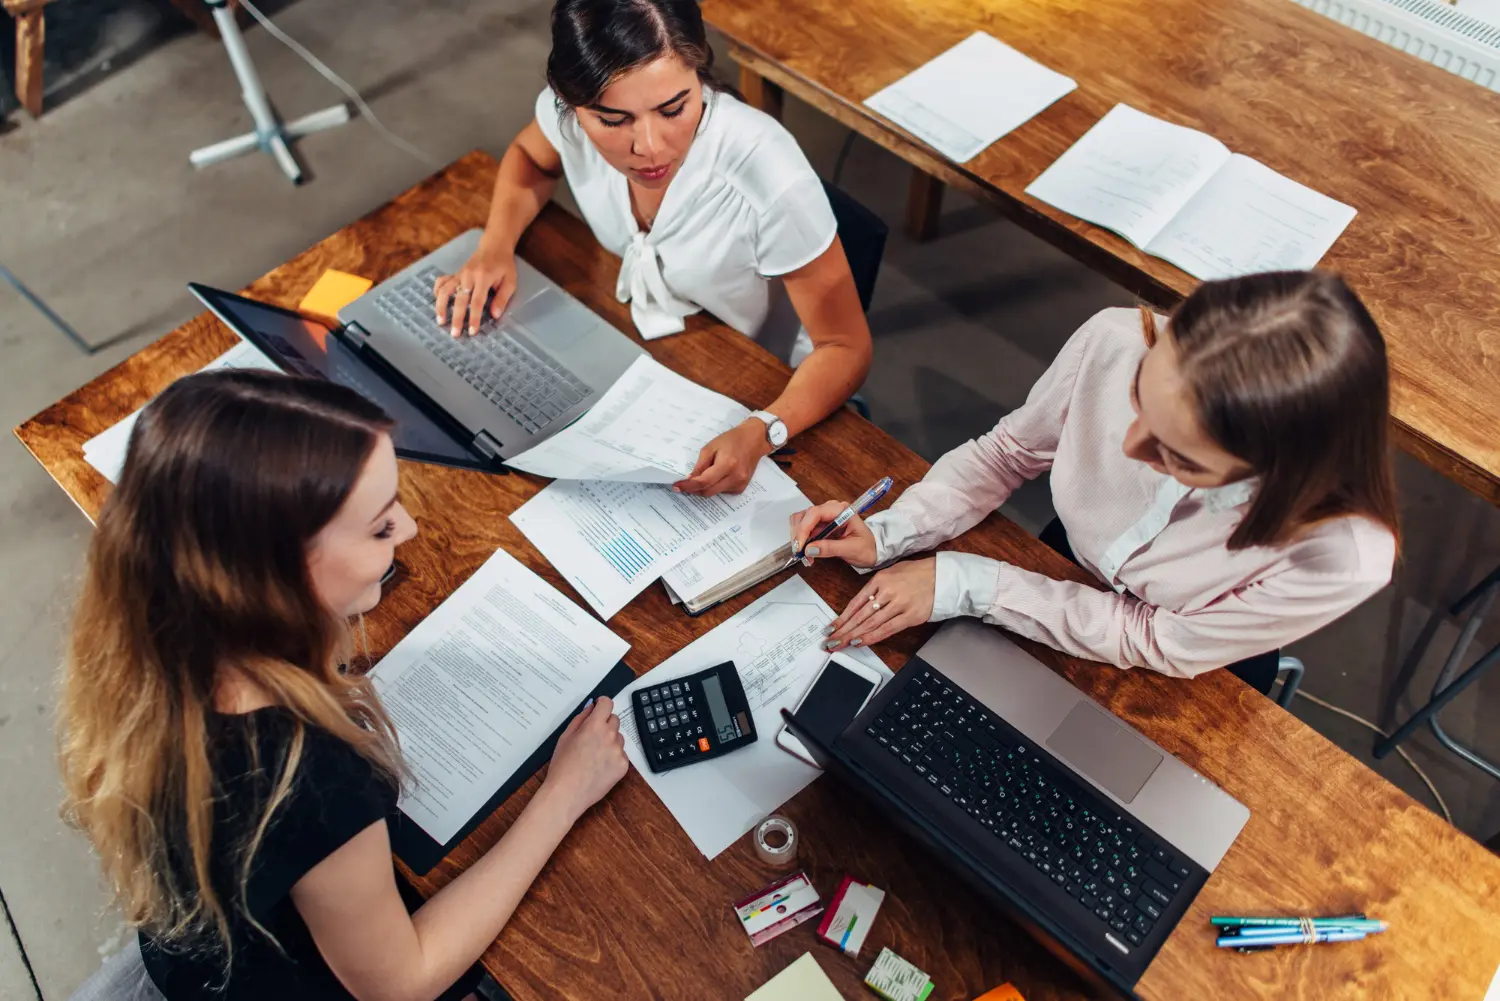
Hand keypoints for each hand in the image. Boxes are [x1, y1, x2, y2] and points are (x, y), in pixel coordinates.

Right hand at [433, 243, 517, 337]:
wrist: (494, 247)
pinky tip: (437, 302)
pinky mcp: (455, 273)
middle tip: (455, 334)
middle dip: (457, 318)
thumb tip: (494, 315)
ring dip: (441, 307)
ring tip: (440, 321)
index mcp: (483, 277)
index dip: (474, 318)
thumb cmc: (504, 265)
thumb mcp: (510, 281)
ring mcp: (460, 274)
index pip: (477, 302)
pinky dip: (437, 291)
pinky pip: (442, 281)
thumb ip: (502, 298)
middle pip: (460, 299)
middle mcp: (468, 276)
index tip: (472, 331)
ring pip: (445, 290)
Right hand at [542, 697, 627, 820]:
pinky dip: (613, 757)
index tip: (599, 708)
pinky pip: (621, 754)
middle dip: (605, 724)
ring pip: (619, 738)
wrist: (567, 793)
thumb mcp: (565, 736)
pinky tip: (600, 766)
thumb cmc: (562, 766)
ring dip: (610, 741)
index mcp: (594, 726)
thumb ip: (581, 719)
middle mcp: (610, 736)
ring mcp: (618, 751)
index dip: (602, 704)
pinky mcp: (623, 766)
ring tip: (594, 756)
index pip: (607, 703)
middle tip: (592, 737)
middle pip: (615, 720)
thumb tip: (591, 708)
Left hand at [674, 419, 770, 495]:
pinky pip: (722, 491)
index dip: (688, 486)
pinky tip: (718, 475)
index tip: (676, 487)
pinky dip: (715, 486)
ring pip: (714, 493)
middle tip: (684, 483)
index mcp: (727, 464)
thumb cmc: (731, 440)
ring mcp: (740, 484)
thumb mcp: (711, 447)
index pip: (703, 481)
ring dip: (705, 487)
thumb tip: (690, 480)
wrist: (753, 440)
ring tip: (706, 472)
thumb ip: (700, 465)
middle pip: (708, 491)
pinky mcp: (741, 488)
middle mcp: (735, 477)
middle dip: (694, 489)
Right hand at [789, 499, 877, 567]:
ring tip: (804, 554)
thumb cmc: (867, 547)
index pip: (815, 513)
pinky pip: (804, 529)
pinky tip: (807, 552)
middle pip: (804, 515)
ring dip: (798, 537)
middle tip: (800, 552)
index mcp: (842, 510)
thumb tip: (810, 549)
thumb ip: (831, 548)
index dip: (804, 529)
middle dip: (799, 534)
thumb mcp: (852, 549)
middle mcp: (831, 509)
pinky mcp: (820, 525)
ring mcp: (824, 517)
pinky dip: (801, 540)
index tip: (800, 546)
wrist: (873, 550)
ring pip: (801, 521)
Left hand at [823, 558, 935, 651]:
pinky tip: (860, 642)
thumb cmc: (917, 573)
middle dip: (842, 630)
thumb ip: (875, 588)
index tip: (831, 628)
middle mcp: (887, 592)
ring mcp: (899, 604)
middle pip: (860, 615)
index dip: (841, 618)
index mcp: (880, 579)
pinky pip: (887, 629)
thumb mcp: (891, 573)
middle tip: (830, 641)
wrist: (942, 576)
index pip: (855, 603)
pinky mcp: (910, 616)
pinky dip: (872, 637)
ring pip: (870, 624)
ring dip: (853, 636)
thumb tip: (860, 606)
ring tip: (840, 644)